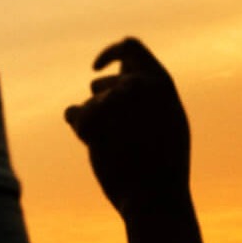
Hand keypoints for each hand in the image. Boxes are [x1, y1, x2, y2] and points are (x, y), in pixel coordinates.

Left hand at [66, 37, 194, 221]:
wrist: (155, 196)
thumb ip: (150, 93)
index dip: (110, 53)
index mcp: (160, 82)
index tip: (95, 67)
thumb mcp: (169, 119)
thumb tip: (130, 73)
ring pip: (87, 103)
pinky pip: (72, 114)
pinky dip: (81, 129)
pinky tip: (101, 149)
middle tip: (115, 134)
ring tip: (115, 147)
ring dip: (93, 121)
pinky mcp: (90, 118)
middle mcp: (136, 85)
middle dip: (99, 106)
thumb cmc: (164, 162)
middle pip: (99, 85)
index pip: (130, 46)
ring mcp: (113, 100)